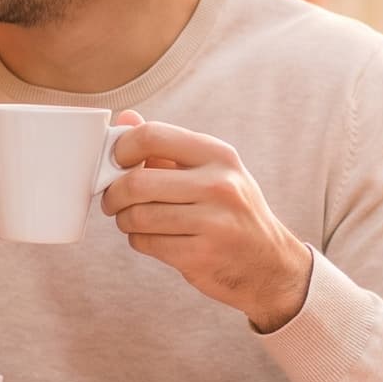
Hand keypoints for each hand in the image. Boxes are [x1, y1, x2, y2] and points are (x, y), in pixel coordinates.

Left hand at [102, 111, 314, 331]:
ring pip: (137, 216)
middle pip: (137, 182)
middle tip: (114, 200)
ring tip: (135, 220)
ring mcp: (213, 222)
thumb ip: (166, 146)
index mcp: (219, 155)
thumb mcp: (212, 171)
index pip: (152, 136)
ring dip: (125, 220)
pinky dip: (139, 241)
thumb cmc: (232, 212)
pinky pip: (146, 243)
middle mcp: (219, 185)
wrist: (268, 264)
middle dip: (114, 194)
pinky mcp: (200, 255)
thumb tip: (126, 117)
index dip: (122, 148)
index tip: (116, 162)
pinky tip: (154, 238)